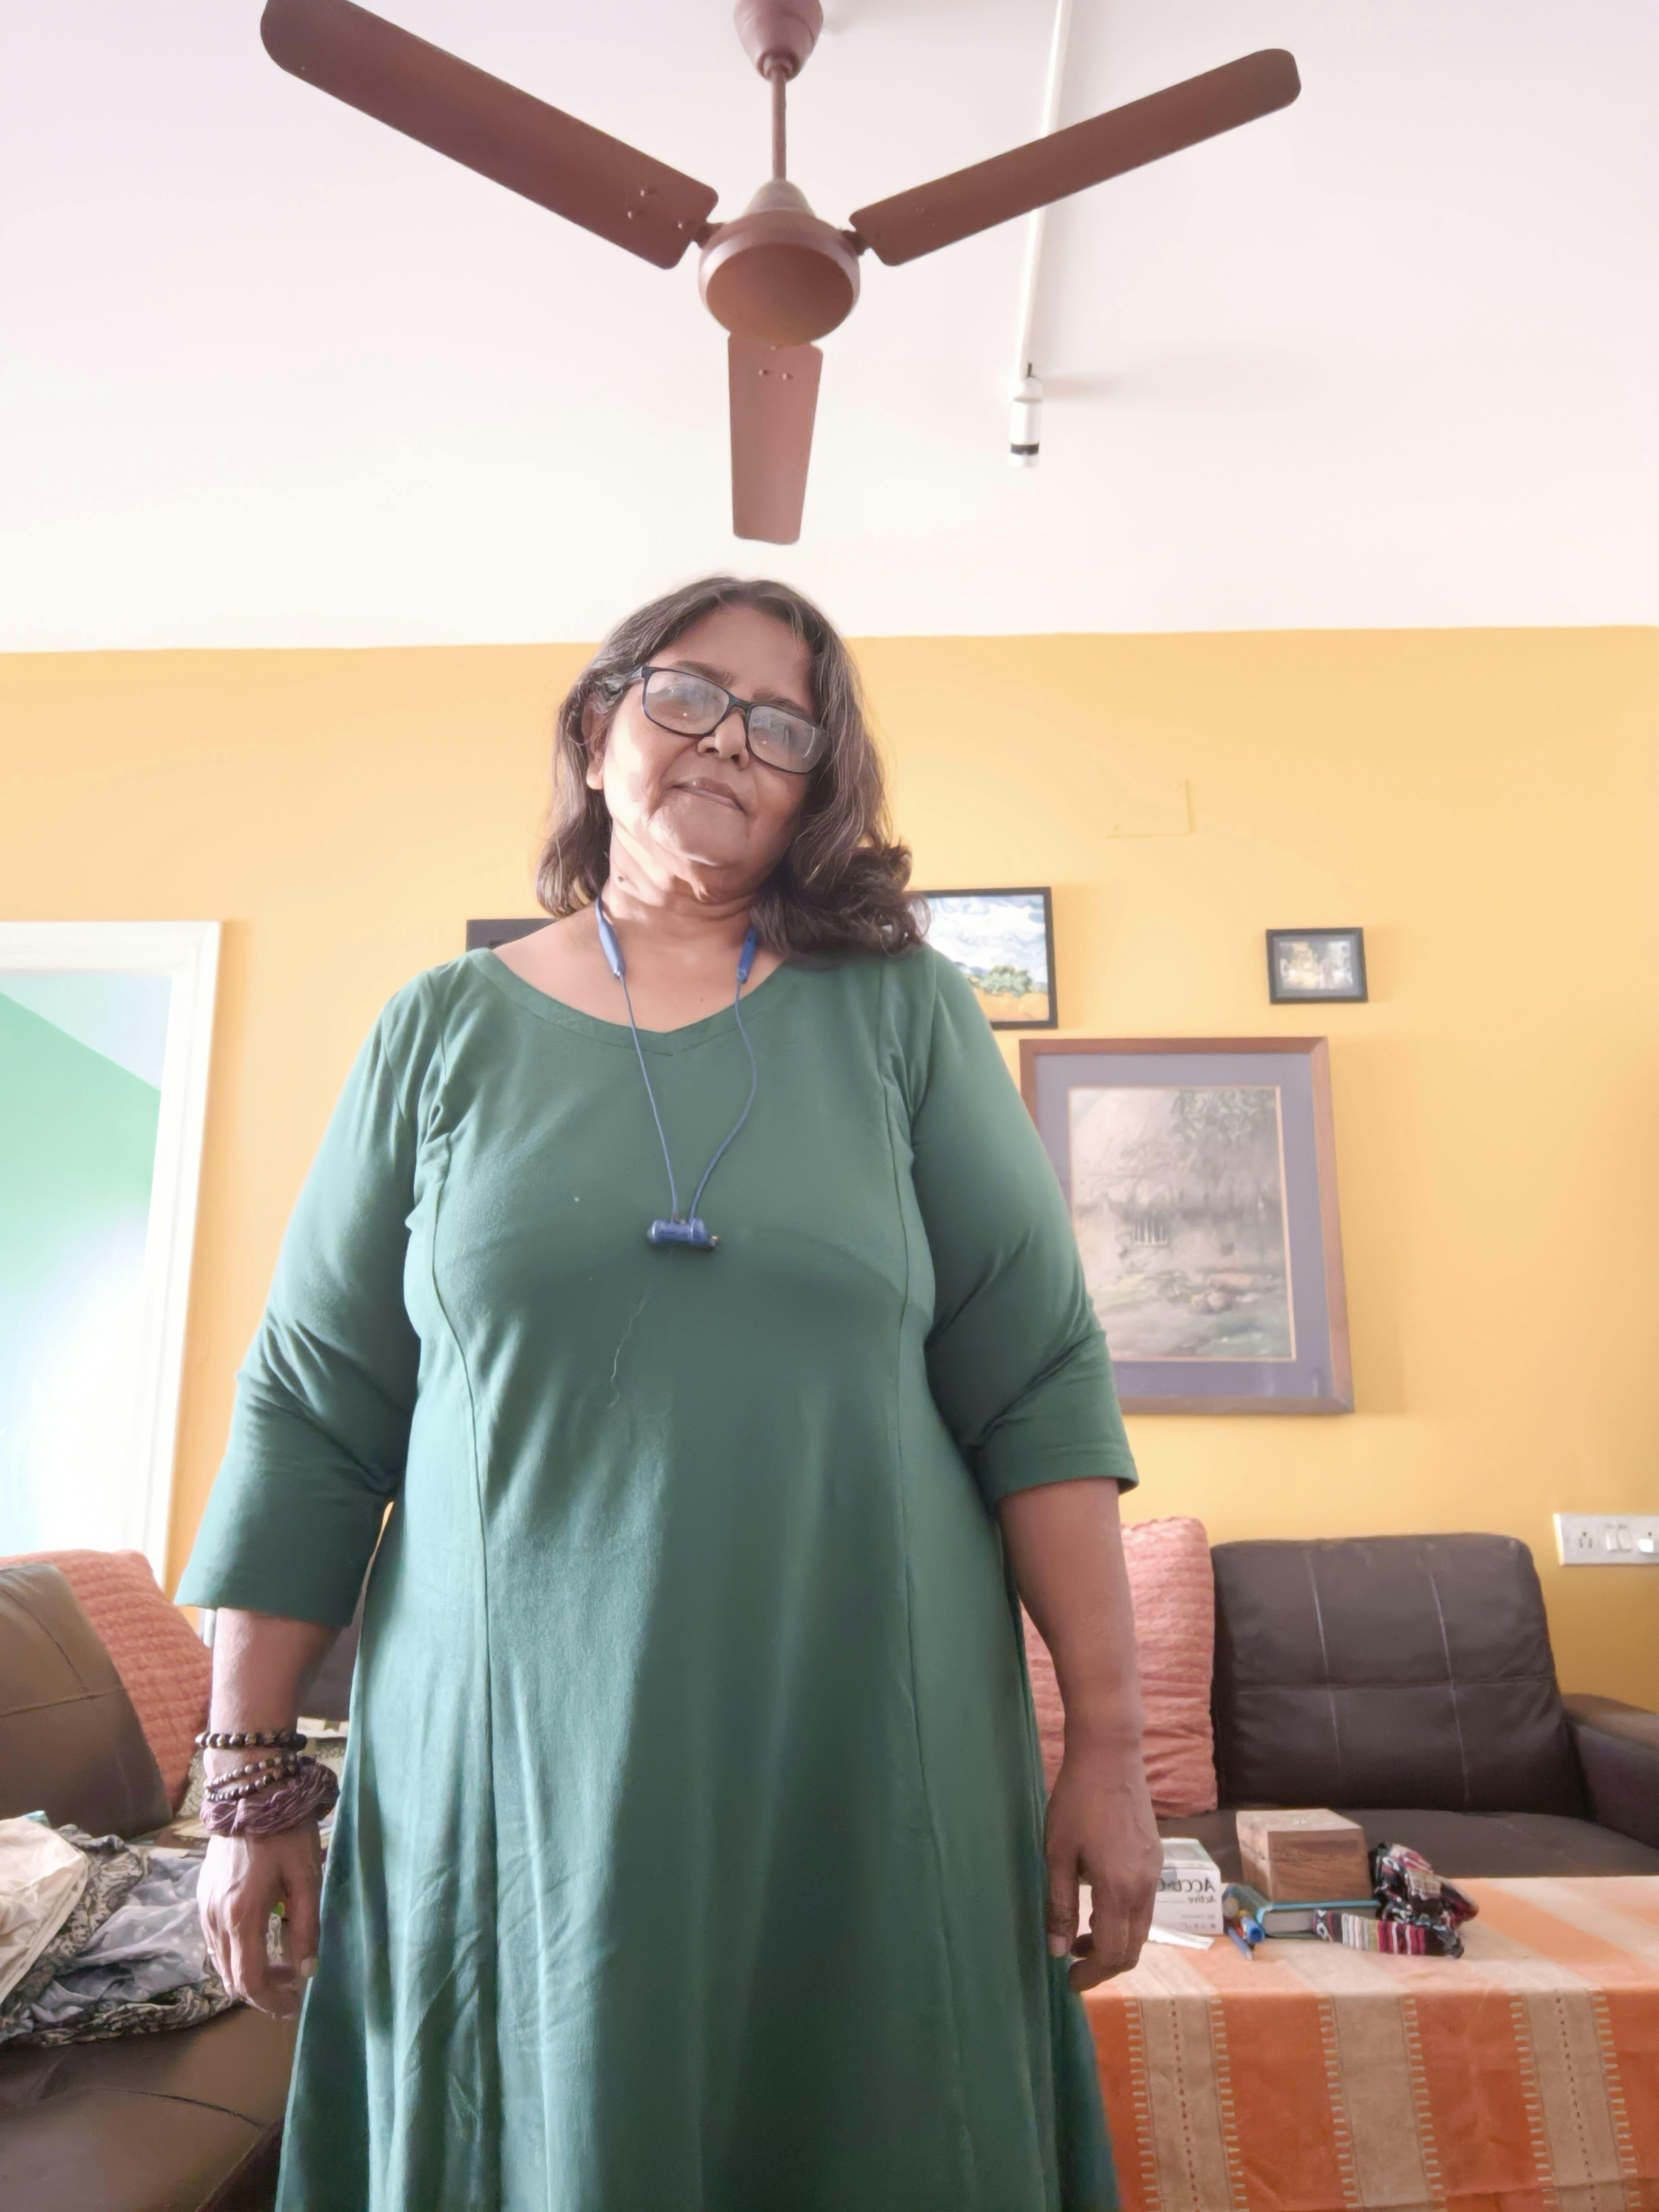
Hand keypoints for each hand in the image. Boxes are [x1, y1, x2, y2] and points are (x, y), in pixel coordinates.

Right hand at [198, 1824, 322, 2018]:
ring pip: (221, 1962)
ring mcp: (204, 1907)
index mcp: (241, 1917)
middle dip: (262, 1992)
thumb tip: (308, 1971)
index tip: (295, 2006)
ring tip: (282, 1967)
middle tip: (293, 1989)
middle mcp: (214, 1919)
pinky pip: (215, 1941)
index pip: (249, 1981)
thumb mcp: (307, 1878)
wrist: (251, 1793)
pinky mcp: (203, 1896)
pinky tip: (261, 1942)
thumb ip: (307, 1927)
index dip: (271, 2001)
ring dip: (249, 1973)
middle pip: (232, 1978)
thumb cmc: (285, 1832)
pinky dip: (237, 1954)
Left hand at [1044, 1742, 1161, 1990]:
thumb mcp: (1057, 1854)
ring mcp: (1154, 1871)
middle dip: (1104, 1965)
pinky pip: (1144, 1903)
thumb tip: (1057, 1951)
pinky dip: (1122, 1917)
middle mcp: (1145, 1886)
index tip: (1068, 1981)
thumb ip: (1059, 1905)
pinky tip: (1096, 1904)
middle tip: (1073, 1967)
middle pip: (1133, 1948)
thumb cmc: (1077, 1800)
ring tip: (1078, 1937)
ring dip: (1113, 1941)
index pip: (1114, 1953)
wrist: (1110, 1754)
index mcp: (1120, 1888)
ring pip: (1141, 1927)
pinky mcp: (1154, 1857)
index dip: (1091, 1974)